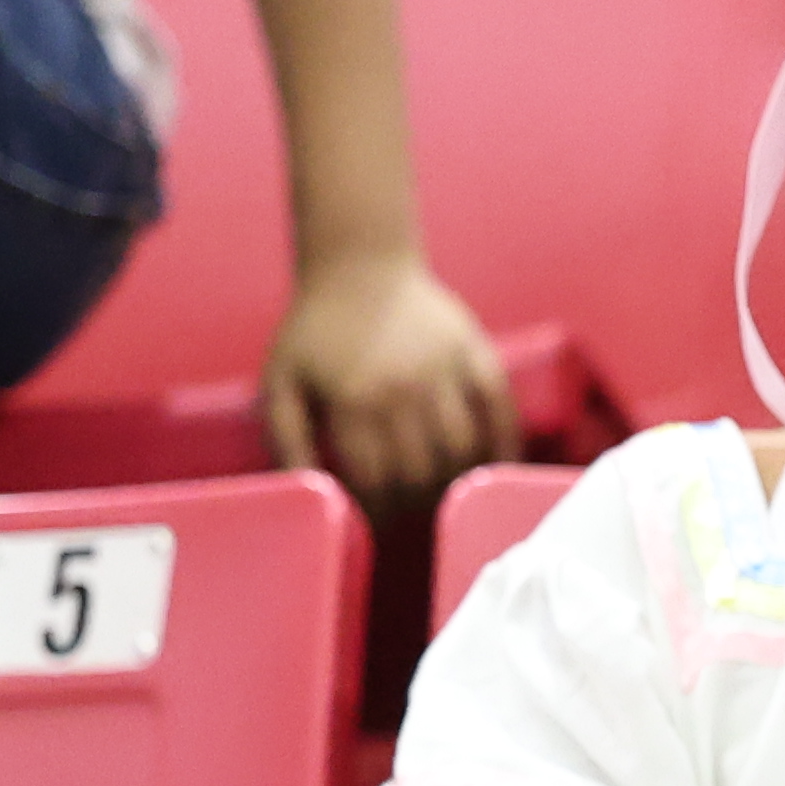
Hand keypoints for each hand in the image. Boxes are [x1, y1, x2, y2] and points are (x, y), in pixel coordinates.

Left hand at [260, 247, 517, 500]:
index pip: (375, 479)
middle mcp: (403, 388)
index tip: (377, 522)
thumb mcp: (281, 379)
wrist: (358, 263)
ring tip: (442, 493)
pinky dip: (503, 446)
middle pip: (420, 472)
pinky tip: (493, 467)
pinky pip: (499, 411)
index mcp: (353, 398)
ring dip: (453, 481)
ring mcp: (444, 371)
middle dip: (414, 502)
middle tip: (410, 512)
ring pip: (460, 451)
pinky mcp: (476, 354)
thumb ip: (286, 438)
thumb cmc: (315, 328)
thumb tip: (309, 491)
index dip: (377, 511)